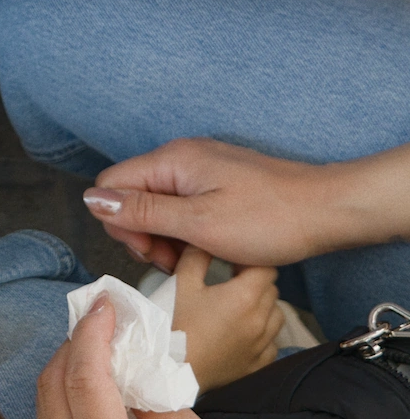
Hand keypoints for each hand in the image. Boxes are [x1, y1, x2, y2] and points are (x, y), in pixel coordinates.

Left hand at [37, 296, 250, 418]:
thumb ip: (163, 404)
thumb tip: (133, 368)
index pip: (85, 378)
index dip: (91, 333)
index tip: (105, 304)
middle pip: (53, 384)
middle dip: (74, 341)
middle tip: (105, 317)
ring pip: (47, 405)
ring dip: (69, 366)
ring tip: (104, 344)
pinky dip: (69, 395)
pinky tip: (99, 386)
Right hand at [82, 137, 328, 271]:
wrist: (327, 211)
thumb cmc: (269, 219)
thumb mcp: (198, 223)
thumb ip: (141, 211)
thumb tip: (92, 200)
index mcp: (172, 161)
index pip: (111, 185)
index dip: (119, 224)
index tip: (150, 252)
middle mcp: (181, 157)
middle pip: (131, 195)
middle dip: (141, 233)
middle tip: (172, 261)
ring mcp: (200, 168)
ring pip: (156, 203)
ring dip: (164, 235)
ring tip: (192, 258)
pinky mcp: (216, 182)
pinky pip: (181, 204)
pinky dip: (184, 229)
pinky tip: (205, 247)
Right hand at [172, 247, 281, 390]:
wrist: (168, 370)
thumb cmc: (173, 325)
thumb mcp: (180, 283)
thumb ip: (197, 256)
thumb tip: (206, 240)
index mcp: (245, 295)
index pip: (266, 268)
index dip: (250, 263)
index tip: (232, 266)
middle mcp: (261, 319)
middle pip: (272, 289)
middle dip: (255, 283)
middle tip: (229, 285)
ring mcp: (262, 344)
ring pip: (276, 315)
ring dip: (263, 308)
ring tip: (238, 310)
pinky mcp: (257, 365)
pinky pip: (272, 343)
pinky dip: (262, 336)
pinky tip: (241, 334)